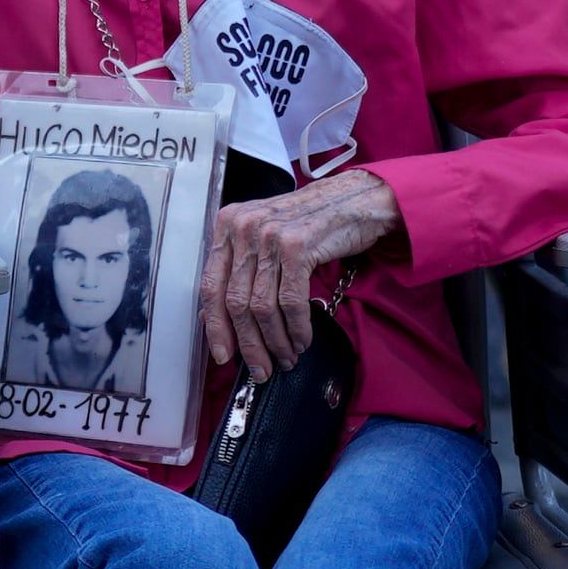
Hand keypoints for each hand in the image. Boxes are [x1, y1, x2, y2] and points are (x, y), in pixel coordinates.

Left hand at [203, 168, 401, 381]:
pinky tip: (302, 340)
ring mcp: (269, 234)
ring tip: (287, 357)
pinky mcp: (297, 245)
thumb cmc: (310, 223)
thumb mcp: (266, 238)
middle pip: (236, 302)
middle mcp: (243, 226)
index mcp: (227, 224)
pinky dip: (296, 328)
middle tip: (262, 368)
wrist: (356, 199)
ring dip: (276, 341)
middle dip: (249, 344)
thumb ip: (241, 271)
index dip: (216, 327)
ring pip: (262, 307)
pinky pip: (291, 302)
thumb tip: (213, 320)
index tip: (223, 355)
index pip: (211, 286)